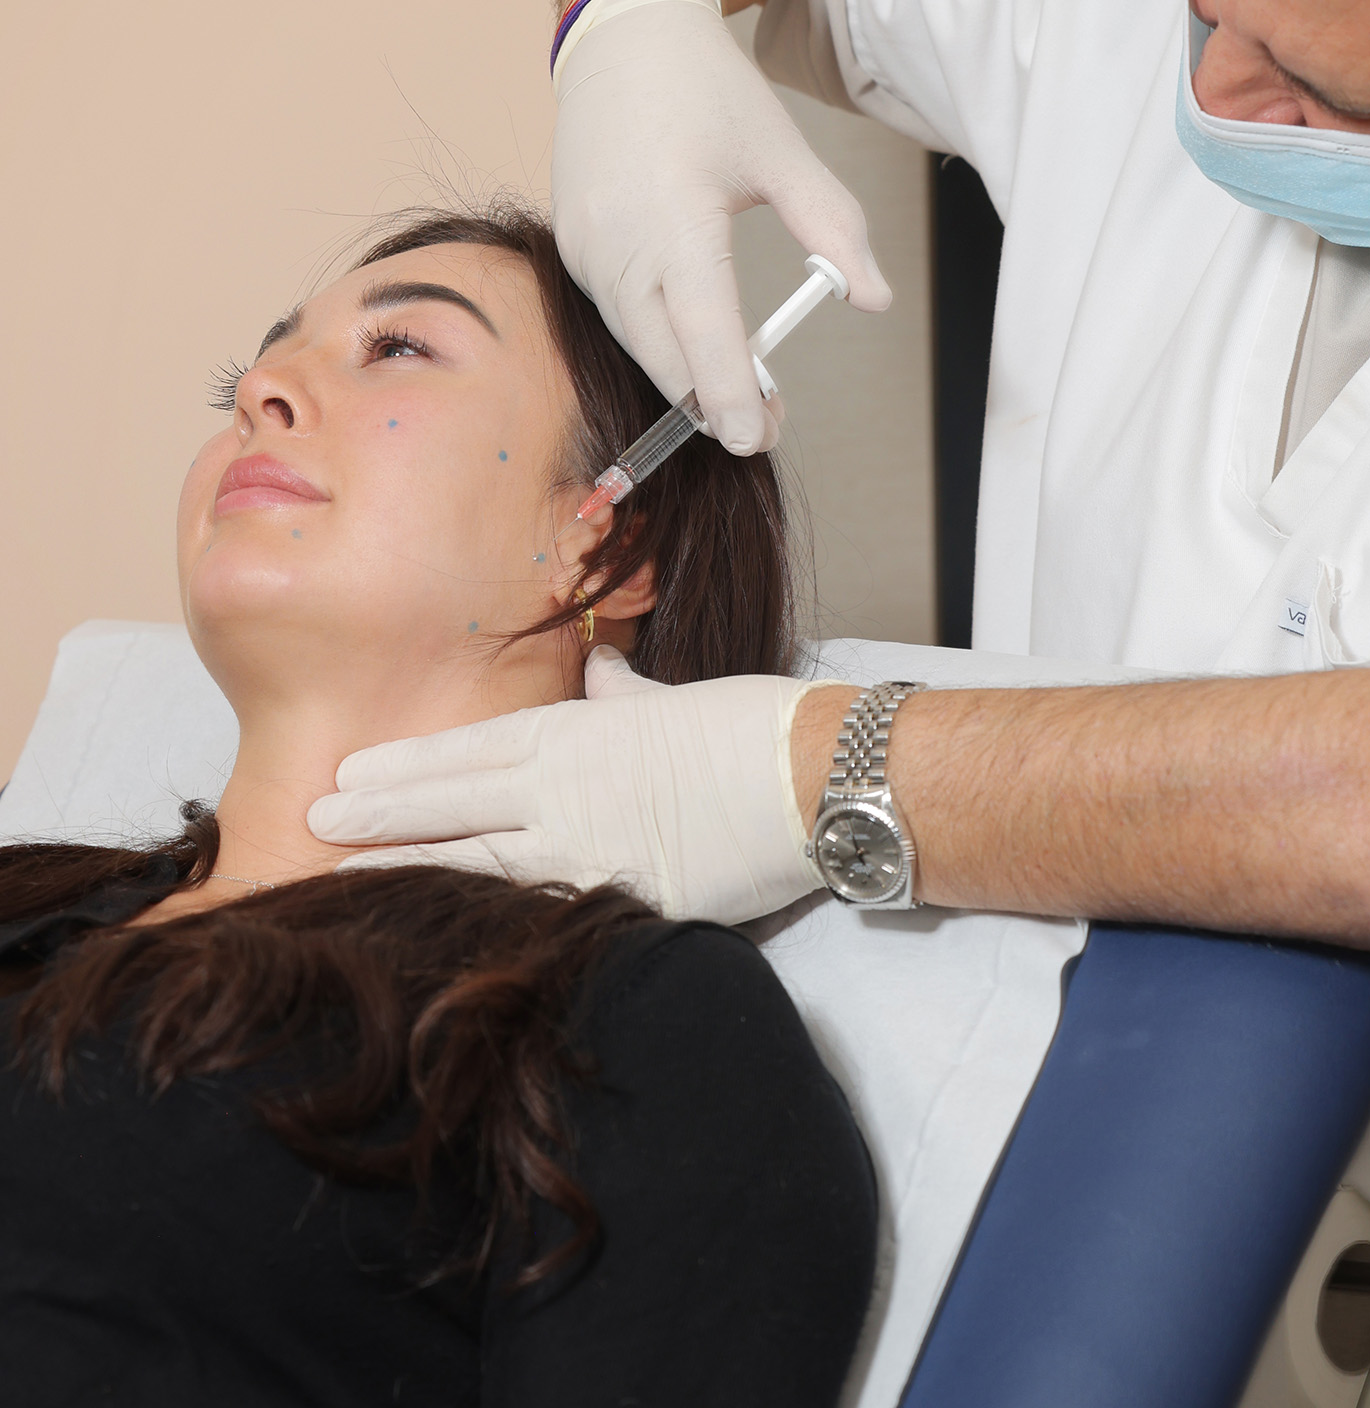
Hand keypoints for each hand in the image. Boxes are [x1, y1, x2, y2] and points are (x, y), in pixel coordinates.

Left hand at [306, 649, 825, 921]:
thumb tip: (599, 670)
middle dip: (379, 817)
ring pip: (474, 864)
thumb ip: (624, 695)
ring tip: (340, 881)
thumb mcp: (677, 696)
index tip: (350, 778)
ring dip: (403, 871)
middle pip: (454, 806)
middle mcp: (566, 792)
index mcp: (578, 735)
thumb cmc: (754, 725)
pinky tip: (438, 938)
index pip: (469, 753)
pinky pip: (536, 917)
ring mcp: (587, 852)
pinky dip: (482, 924)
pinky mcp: (621, 904)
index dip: (405, 768)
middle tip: (314, 825)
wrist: (814, 776)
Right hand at [550, 0, 890, 453]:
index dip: (734, 399)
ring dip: (687, 377)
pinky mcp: (574, 251)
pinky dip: (659, 341)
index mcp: (675, 223)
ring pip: (639, 346)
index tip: (760, 437)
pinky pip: (619, 317)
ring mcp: (587, 253)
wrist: (623, 38)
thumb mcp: (784, 154)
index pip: (706, 339)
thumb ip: (835, 229)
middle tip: (770, 424)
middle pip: (666, 362)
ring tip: (746, 387)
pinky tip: (699, 343)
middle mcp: (619, 248)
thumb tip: (875, 298)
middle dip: (716, 405)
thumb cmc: (707, 91)